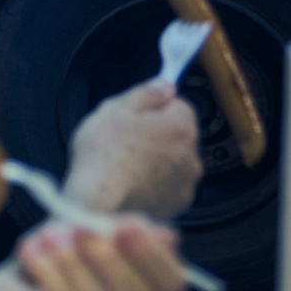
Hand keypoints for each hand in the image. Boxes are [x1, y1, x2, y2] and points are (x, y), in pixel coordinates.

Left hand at [0, 217, 187, 290]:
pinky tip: (30, 249)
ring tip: (49, 234)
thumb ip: (134, 233)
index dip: (151, 254)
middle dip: (106, 256)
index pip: (170, 282)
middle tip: (80, 228)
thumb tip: (167, 236)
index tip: (128, 225)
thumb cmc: (68, 261)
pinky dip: (45, 268)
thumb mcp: (102, 236)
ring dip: (69, 259)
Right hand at [67, 83, 201, 219]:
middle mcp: (192, 153)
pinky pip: (170, 185)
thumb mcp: (114, 109)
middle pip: (177, 134)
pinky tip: (132, 183)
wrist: (98, 204)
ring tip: (125, 166)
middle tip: (125, 141)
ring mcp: (187, 180)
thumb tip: (165, 85)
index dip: (154, 108)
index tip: (136, 115)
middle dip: (156, 136)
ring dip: (157, 161)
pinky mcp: (177, 202)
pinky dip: (155, 184)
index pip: (178, 104)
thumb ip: (146, 92)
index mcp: (180, 125)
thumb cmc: (103, 159)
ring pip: (174, 160)